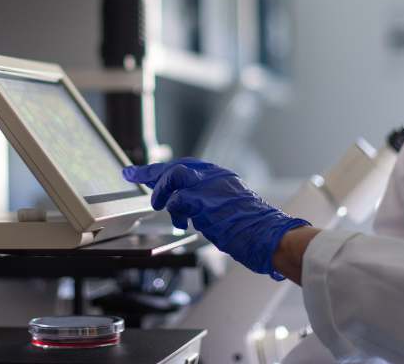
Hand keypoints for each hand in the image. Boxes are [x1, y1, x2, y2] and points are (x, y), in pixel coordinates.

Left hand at [123, 158, 309, 279]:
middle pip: (176, 166)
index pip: (185, 166)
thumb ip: (208, 203)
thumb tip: (184, 207)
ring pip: (175, 174)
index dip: (161, 169)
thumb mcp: (228, 209)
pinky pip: (180, 199)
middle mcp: (215, 177)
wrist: (271, 237)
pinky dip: (175, 210)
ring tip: (163, 207)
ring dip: (163, 191)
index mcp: (220, 176)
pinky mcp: (208, 202)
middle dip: (151, 173)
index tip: (141, 172)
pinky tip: (180, 223)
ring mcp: (212, 187)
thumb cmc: (253, 230)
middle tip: (132, 175)